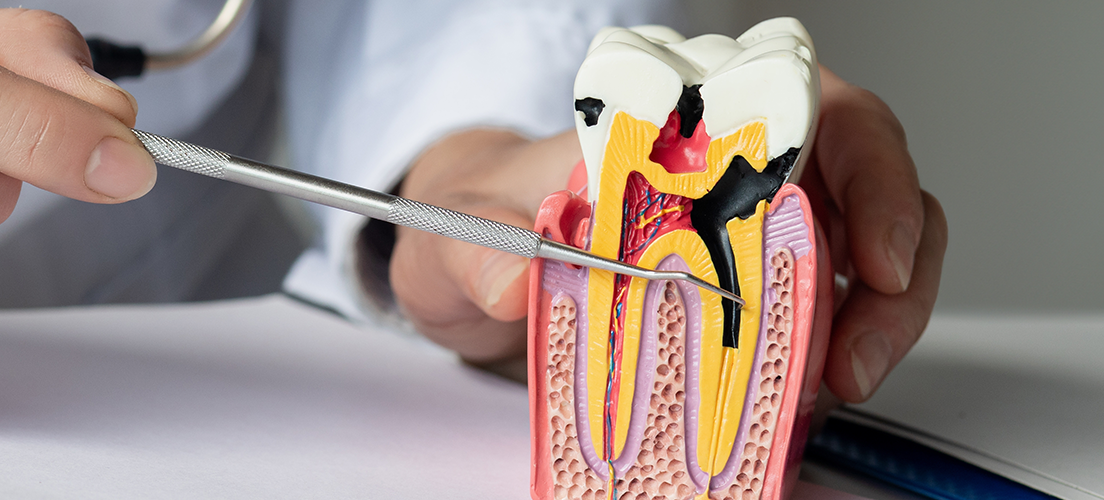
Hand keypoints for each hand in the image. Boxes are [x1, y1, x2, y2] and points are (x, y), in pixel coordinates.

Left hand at [389, 66, 946, 403]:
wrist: (471, 255)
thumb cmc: (488, 214)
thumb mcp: (467, 224)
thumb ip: (481, 249)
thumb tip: (513, 284)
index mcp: (693, 117)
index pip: (821, 114)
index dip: (873, 176)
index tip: (874, 255)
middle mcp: (740, 162)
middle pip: (871, 190)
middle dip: (893, 275)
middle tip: (857, 356)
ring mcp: (754, 225)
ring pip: (867, 257)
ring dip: (871, 324)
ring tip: (835, 383)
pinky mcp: (750, 290)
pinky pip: (821, 317)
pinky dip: (826, 358)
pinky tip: (799, 397)